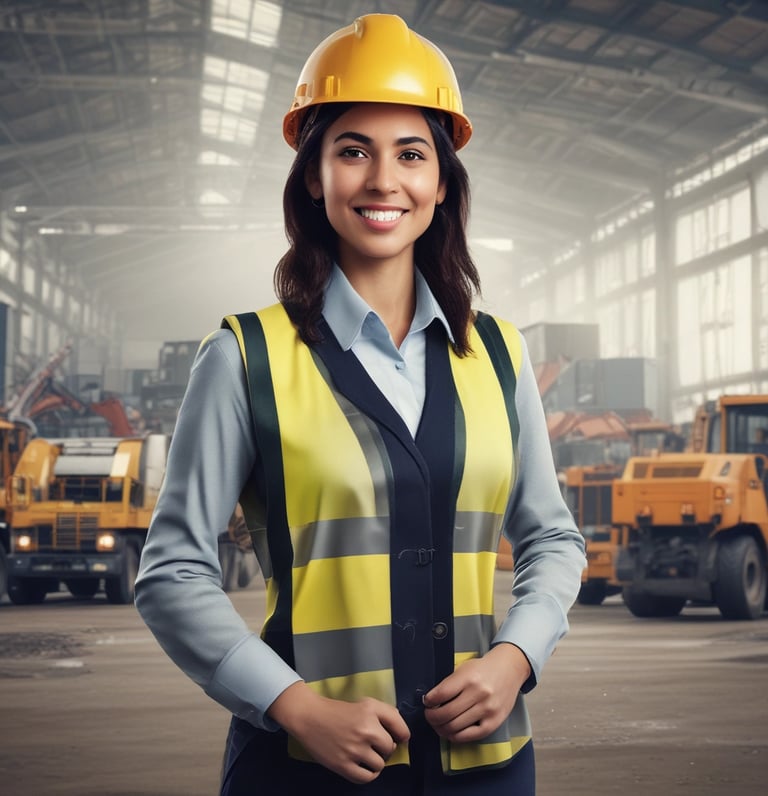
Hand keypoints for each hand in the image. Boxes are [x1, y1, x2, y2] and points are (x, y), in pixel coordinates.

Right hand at [267, 681, 410, 783]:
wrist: (309, 717)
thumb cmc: (339, 710)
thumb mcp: (364, 703)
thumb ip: (385, 714)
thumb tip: (402, 734)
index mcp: (371, 711)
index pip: (401, 729)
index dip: (402, 734)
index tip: (399, 737)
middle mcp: (366, 730)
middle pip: (390, 748)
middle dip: (385, 747)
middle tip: (374, 744)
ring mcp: (354, 749)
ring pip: (380, 764)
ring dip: (376, 761)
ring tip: (366, 754)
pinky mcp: (343, 765)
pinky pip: (366, 778)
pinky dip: (369, 774)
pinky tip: (364, 766)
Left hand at [422, 643, 531, 742]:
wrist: (509, 669)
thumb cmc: (483, 669)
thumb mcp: (464, 668)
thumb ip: (449, 684)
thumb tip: (431, 701)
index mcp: (469, 677)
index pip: (441, 694)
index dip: (429, 701)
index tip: (427, 702)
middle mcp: (479, 694)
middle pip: (446, 714)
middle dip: (431, 717)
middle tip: (429, 715)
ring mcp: (488, 710)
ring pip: (455, 727)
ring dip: (441, 728)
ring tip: (438, 724)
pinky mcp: (494, 723)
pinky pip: (469, 736)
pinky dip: (456, 736)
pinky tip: (451, 731)